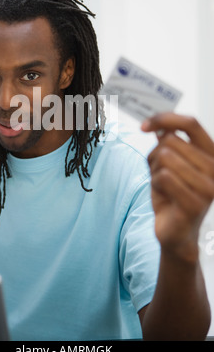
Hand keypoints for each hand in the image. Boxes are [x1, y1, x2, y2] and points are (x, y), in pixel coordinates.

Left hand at [141, 113, 213, 262]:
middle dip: (155, 156)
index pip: (191, 124)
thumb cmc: (172, 194)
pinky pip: (163, 177)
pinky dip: (155, 185)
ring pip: (165, 157)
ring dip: (154, 172)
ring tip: (164, 187)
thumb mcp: (169, 162)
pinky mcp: (196, 203)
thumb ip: (167, 142)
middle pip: (171, 141)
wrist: (176, 233)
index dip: (164, 118)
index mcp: (212, 155)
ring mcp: (209, 187)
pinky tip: (164, 197)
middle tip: (161, 175)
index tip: (144, 126)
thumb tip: (159, 125)